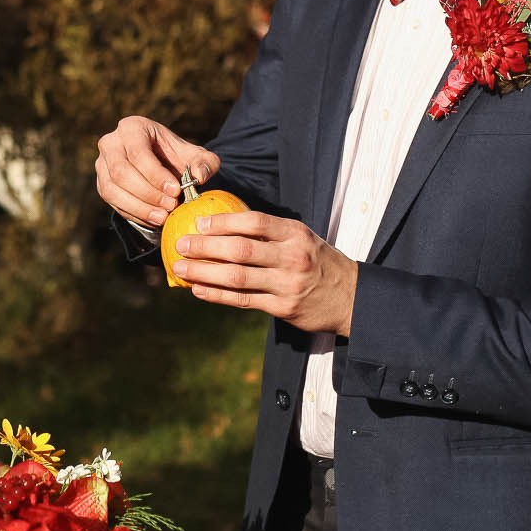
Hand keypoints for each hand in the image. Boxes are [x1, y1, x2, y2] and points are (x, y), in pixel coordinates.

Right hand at [94, 115, 221, 229]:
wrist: (163, 166)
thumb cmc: (178, 158)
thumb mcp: (197, 156)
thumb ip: (205, 163)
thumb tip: (199, 176)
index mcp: (132, 127)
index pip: (138, 153)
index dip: (155, 175)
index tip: (176, 190)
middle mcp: (111, 143)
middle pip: (120, 171)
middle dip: (147, 193)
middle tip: (170, 206)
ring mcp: (102, 164)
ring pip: (111, 189)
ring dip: (138, 207)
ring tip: (163, 217)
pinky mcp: (102, 184)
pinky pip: (112, 203)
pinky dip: (133, 214)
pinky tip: (153, 220)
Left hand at [169, 210, 357, 335]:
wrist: (350, 297)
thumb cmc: (317, 262)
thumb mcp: (301, 238)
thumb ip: (269, 233)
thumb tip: (222, 225)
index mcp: (295, 234)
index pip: (254, 222)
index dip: (223, 222)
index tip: (199, 223)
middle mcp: (292, 257)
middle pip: (240, 250)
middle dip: (205, 247)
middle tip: (180, 245)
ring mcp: (288, 284)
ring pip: (237, 278)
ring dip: (204, 272)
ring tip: (181, 268)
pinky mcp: (283, 308)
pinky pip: (243, 300)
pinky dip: (217, 295)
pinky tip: (199, 289)